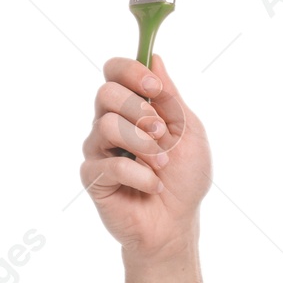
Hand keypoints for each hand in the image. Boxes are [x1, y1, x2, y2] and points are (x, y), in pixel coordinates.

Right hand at [81, 53, 210, 258]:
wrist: (177, 223)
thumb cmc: (185, 178)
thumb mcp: (190, 133)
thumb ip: (171, 99)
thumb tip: (156, 59)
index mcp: (132, 108)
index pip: (114, 71)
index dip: (131, 72)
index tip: (155, 89)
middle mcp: (108, 123)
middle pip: (106, 93)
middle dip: (141, 112)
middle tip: (162, 135)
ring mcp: (97, 149)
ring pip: (107, 126)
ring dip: (144, 145)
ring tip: (161, 165)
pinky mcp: (92, 176)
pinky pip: (110, 164)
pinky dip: (141, 176)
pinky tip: (154, 186)